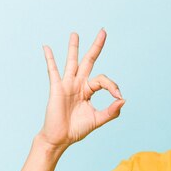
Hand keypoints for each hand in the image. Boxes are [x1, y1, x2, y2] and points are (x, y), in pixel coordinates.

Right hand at [37, 29, 124, 149]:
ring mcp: (67, 84)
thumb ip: (111, 111)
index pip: (104, 80)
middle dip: (96, 47)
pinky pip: (53, 71)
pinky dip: (50, 59)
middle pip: (89, 61)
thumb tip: (123, 100)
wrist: (60, 138)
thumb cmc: (77, 129)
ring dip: (74, 47)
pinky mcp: (57, 88)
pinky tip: (46, 47)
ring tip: (75, 34)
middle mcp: (79, 84)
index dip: (113, 86)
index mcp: (89, 90)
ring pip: (72, 62)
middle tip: (103, 31)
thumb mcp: (98, 120)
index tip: (118, 96)